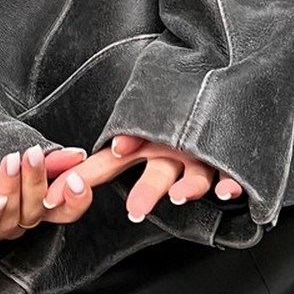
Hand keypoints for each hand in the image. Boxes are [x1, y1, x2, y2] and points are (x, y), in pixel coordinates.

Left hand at [0, 145, 95, 246]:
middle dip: (36, 180)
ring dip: (13, 188)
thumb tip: (77, 156)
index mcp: (40, 204)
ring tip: (11, 161)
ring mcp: (0, 228)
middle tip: (33, 154)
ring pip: (14, 216)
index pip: (68, 210)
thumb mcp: (23, 158)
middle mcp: (23, 220)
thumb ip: (50, 159)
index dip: (77, 199)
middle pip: (38, 209)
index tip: (76, 178)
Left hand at [43, 135, 243, 221]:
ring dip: (189, 184)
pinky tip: (228, 190)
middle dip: (147, 189)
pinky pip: (232, 170)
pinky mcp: (228, 155)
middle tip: (135, 211)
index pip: (109, 163)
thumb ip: (111, 159)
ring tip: (180, 196)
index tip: (60, 193)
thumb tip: (69, 177)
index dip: (87, 177)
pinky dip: (231, 180)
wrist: (214, 83)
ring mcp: (200, 152)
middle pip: (157, 171)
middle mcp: (169, 147)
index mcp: (142, 143)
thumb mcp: (139, 135)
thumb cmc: (170, 119)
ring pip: (195, 171)